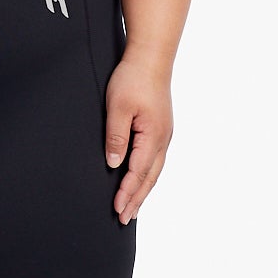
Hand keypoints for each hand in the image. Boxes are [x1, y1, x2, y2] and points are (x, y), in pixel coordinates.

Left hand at [104, 53, 172, 224]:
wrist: (151, 58)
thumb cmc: (132, 80)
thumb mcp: (118, 107)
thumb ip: (116, 137)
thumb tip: (113, 165)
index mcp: (152, 136)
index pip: (137, 172)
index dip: (126, 192)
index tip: (117, 210)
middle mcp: (162, 139)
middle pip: (150, 178)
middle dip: (137, 200)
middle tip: (125, 219)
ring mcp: (164, 135)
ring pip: (154, 171)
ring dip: (143, 191)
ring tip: (133, 208)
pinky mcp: (161, 129)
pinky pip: (155, 160)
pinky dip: (147, 176)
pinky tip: (141, 181)